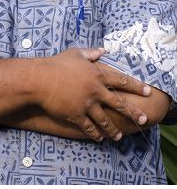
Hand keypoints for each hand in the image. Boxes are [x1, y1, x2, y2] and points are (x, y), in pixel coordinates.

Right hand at [36, 48, 150, 141]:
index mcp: (97, 74)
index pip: (121, 80)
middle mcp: (95, 90)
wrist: (40, 79)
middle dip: (132, 112)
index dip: (135, 85)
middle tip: (142, 119)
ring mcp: (86, 104)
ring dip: (113, 129)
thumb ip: (91, 52)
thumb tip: (103, 50)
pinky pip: (89, 127)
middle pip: (119, 103)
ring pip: (105, 120)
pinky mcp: (76, 114)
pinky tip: (99, 138)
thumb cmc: (57, 64)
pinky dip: (95, 134)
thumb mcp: (75, 53)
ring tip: (118, 136)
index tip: (147, 90)